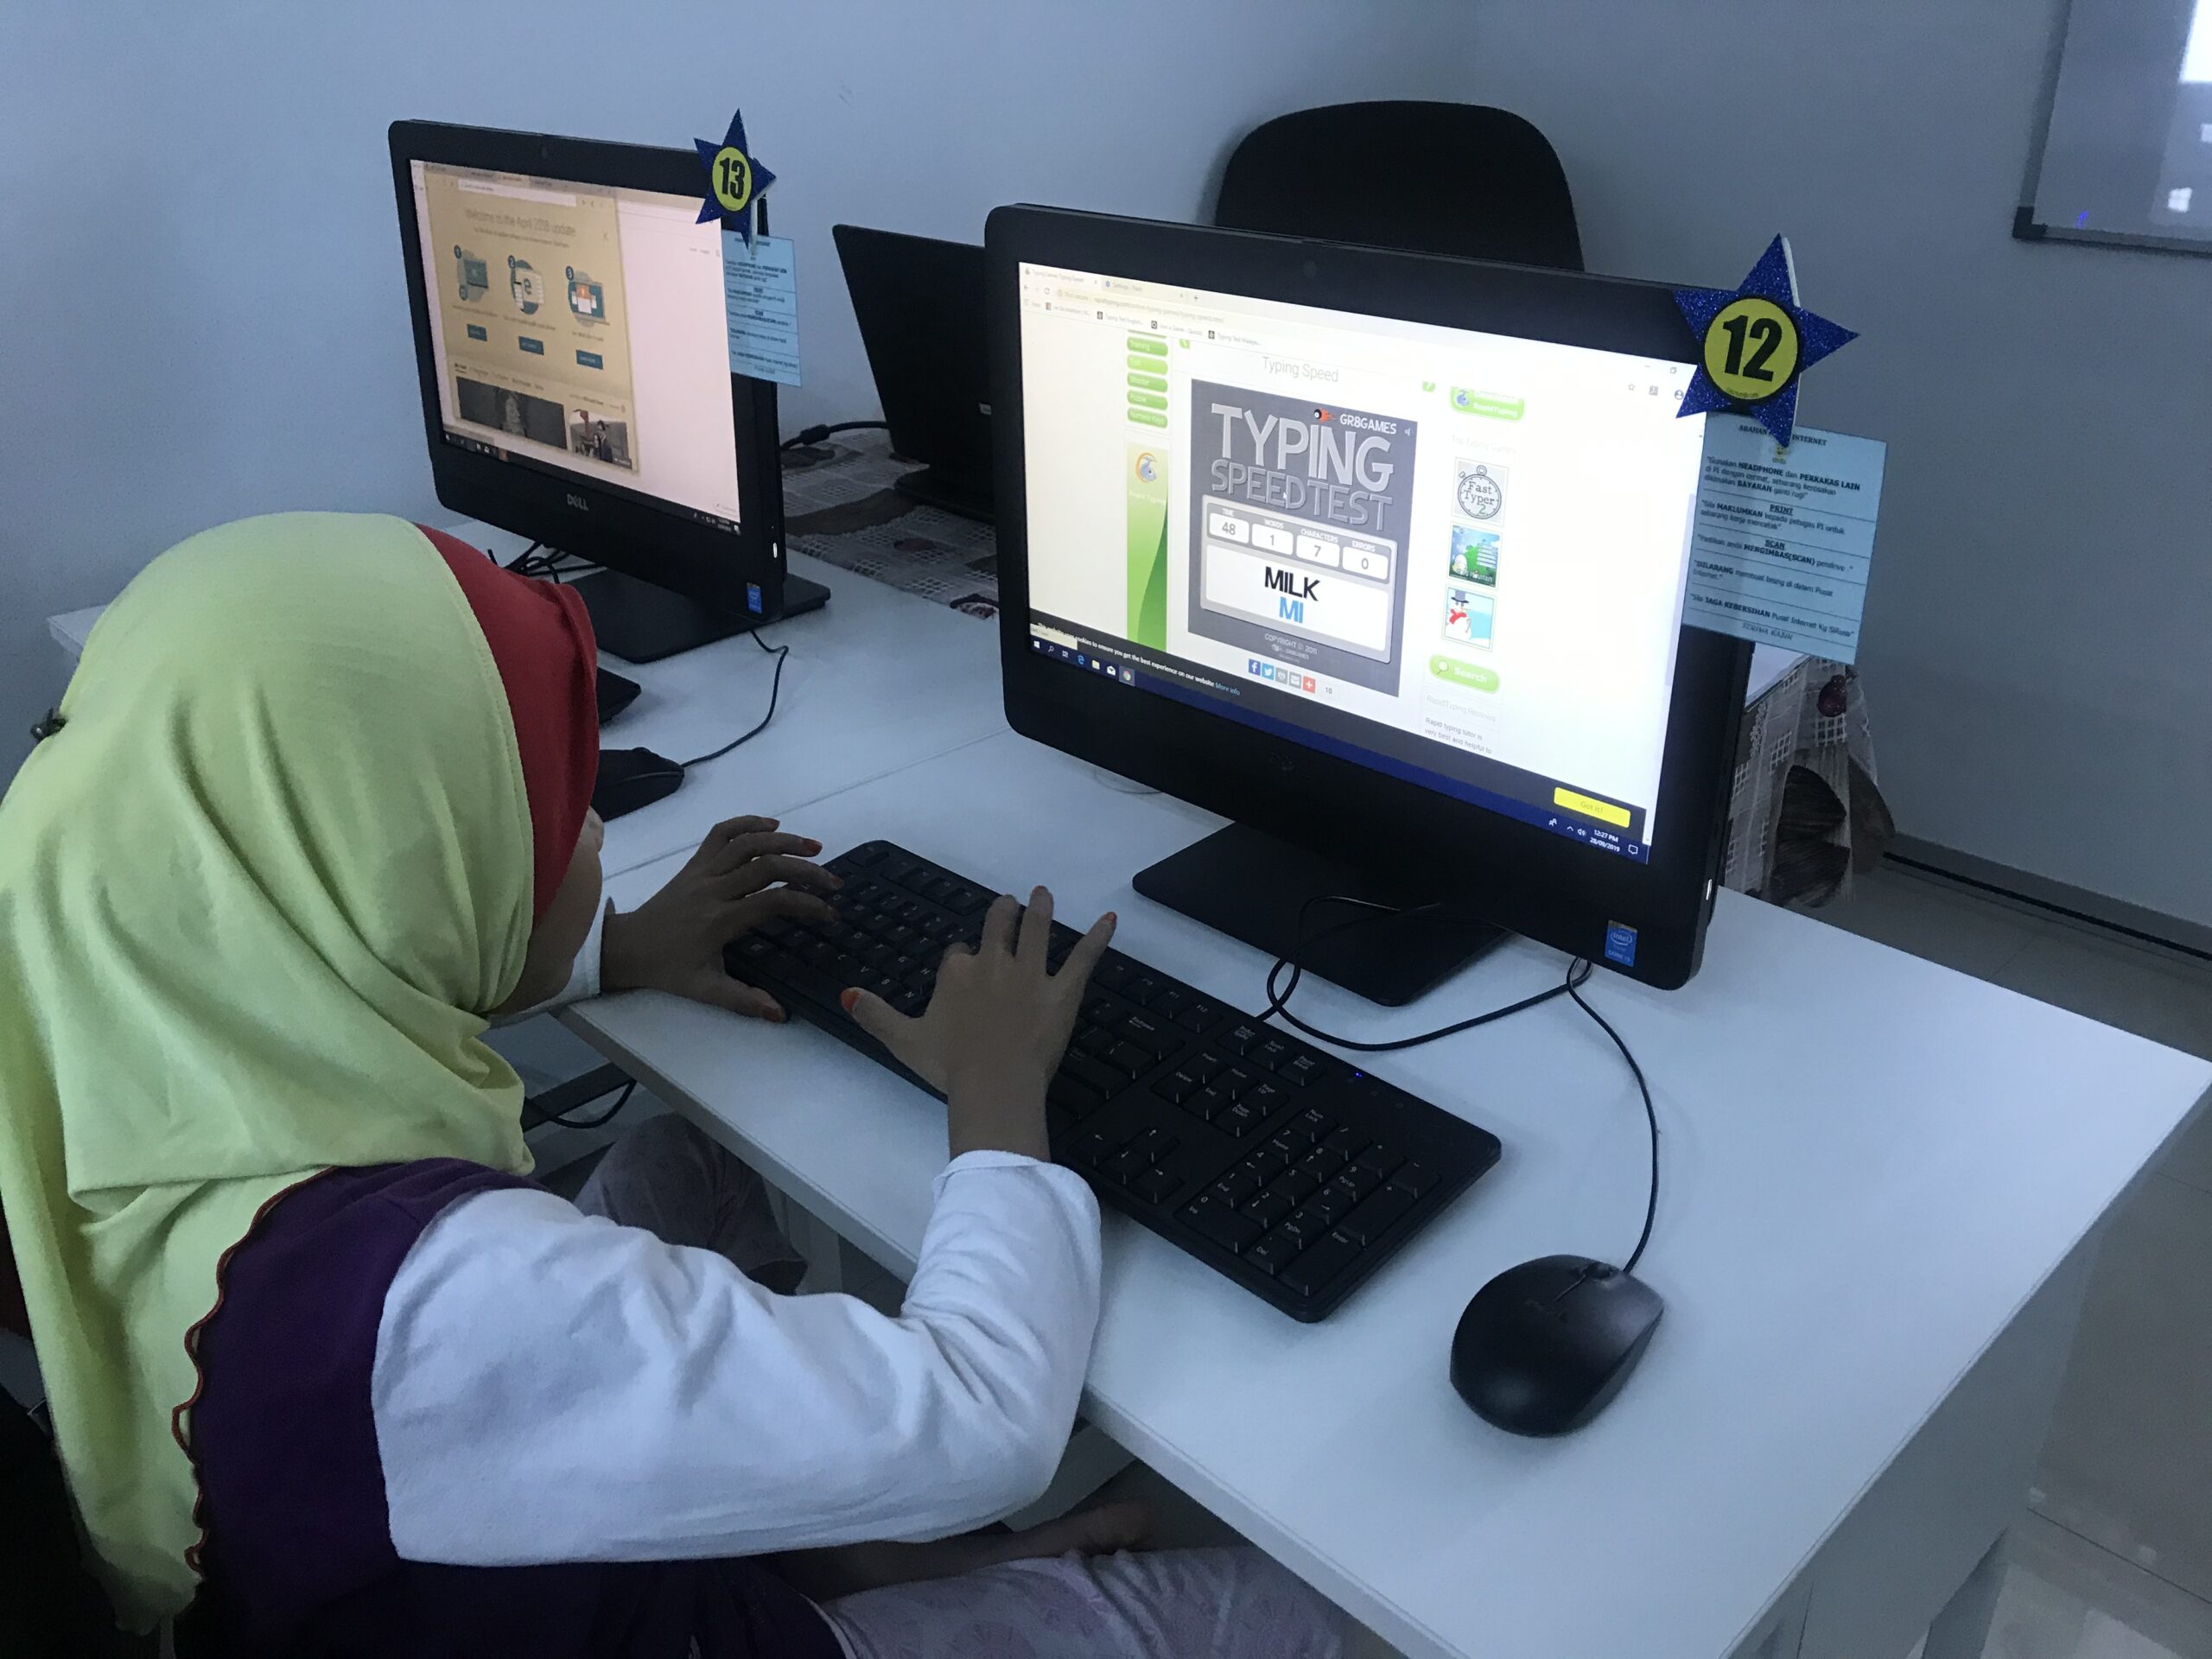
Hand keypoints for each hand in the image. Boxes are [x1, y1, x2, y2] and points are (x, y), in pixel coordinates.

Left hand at [602, 815, 839, 1019]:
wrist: (626, 947)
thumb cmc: (668, 969)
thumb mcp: (705, 990)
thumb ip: (743, 1001)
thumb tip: (780, 1014)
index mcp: (720, 920)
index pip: (773, 902)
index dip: (807, 904)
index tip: (830, 914)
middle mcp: (713, 889)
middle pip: (767, 865)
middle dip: (805, 870)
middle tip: (832, 881)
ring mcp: (702, 871)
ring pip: (747, 842)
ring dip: (784, 840)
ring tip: (813, 847)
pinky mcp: (694, 863)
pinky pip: (721, 832)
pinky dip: (748, 823)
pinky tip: (772, 825)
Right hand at [842, 887, 1113, 1159]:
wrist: (993, 1083)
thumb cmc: (948, 1066)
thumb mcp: (903, 1041)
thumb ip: (875, 1015)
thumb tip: (847, 993)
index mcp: (956, 973)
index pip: (958, 955)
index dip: (962, 960)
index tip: (964, 966)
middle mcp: (993, 963)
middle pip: (998, 928)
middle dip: (1003, 913)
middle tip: (1010, 902)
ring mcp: (1030, 974)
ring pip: (1037, 930)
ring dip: (1040, 909)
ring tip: (1043, 894)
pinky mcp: (1062, 990)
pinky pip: (1083, 958)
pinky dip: (1098, 938)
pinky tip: (1110, 920)